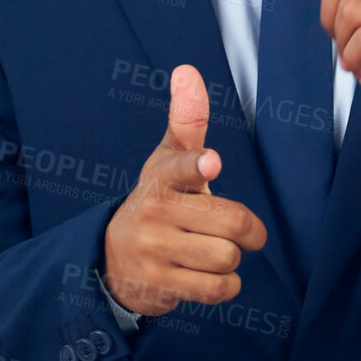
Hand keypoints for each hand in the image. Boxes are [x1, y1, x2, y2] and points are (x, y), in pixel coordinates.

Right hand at [102, 65, 268, 315]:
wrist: (114, 258)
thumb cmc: (159, 201)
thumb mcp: (168, 161)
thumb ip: (187, 121)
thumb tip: (187, 70)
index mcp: (162, 178)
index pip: (181, 168)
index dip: (198, 166)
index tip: (212, 163)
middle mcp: (155, 212)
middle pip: (231, 223)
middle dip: (246, 230)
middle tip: (241, 231)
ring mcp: (154, 251)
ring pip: (226, 257)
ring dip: (232, 259)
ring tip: (215, 252)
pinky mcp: (159, 286)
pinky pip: (217, 289)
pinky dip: (227, 286)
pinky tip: (214, 276)